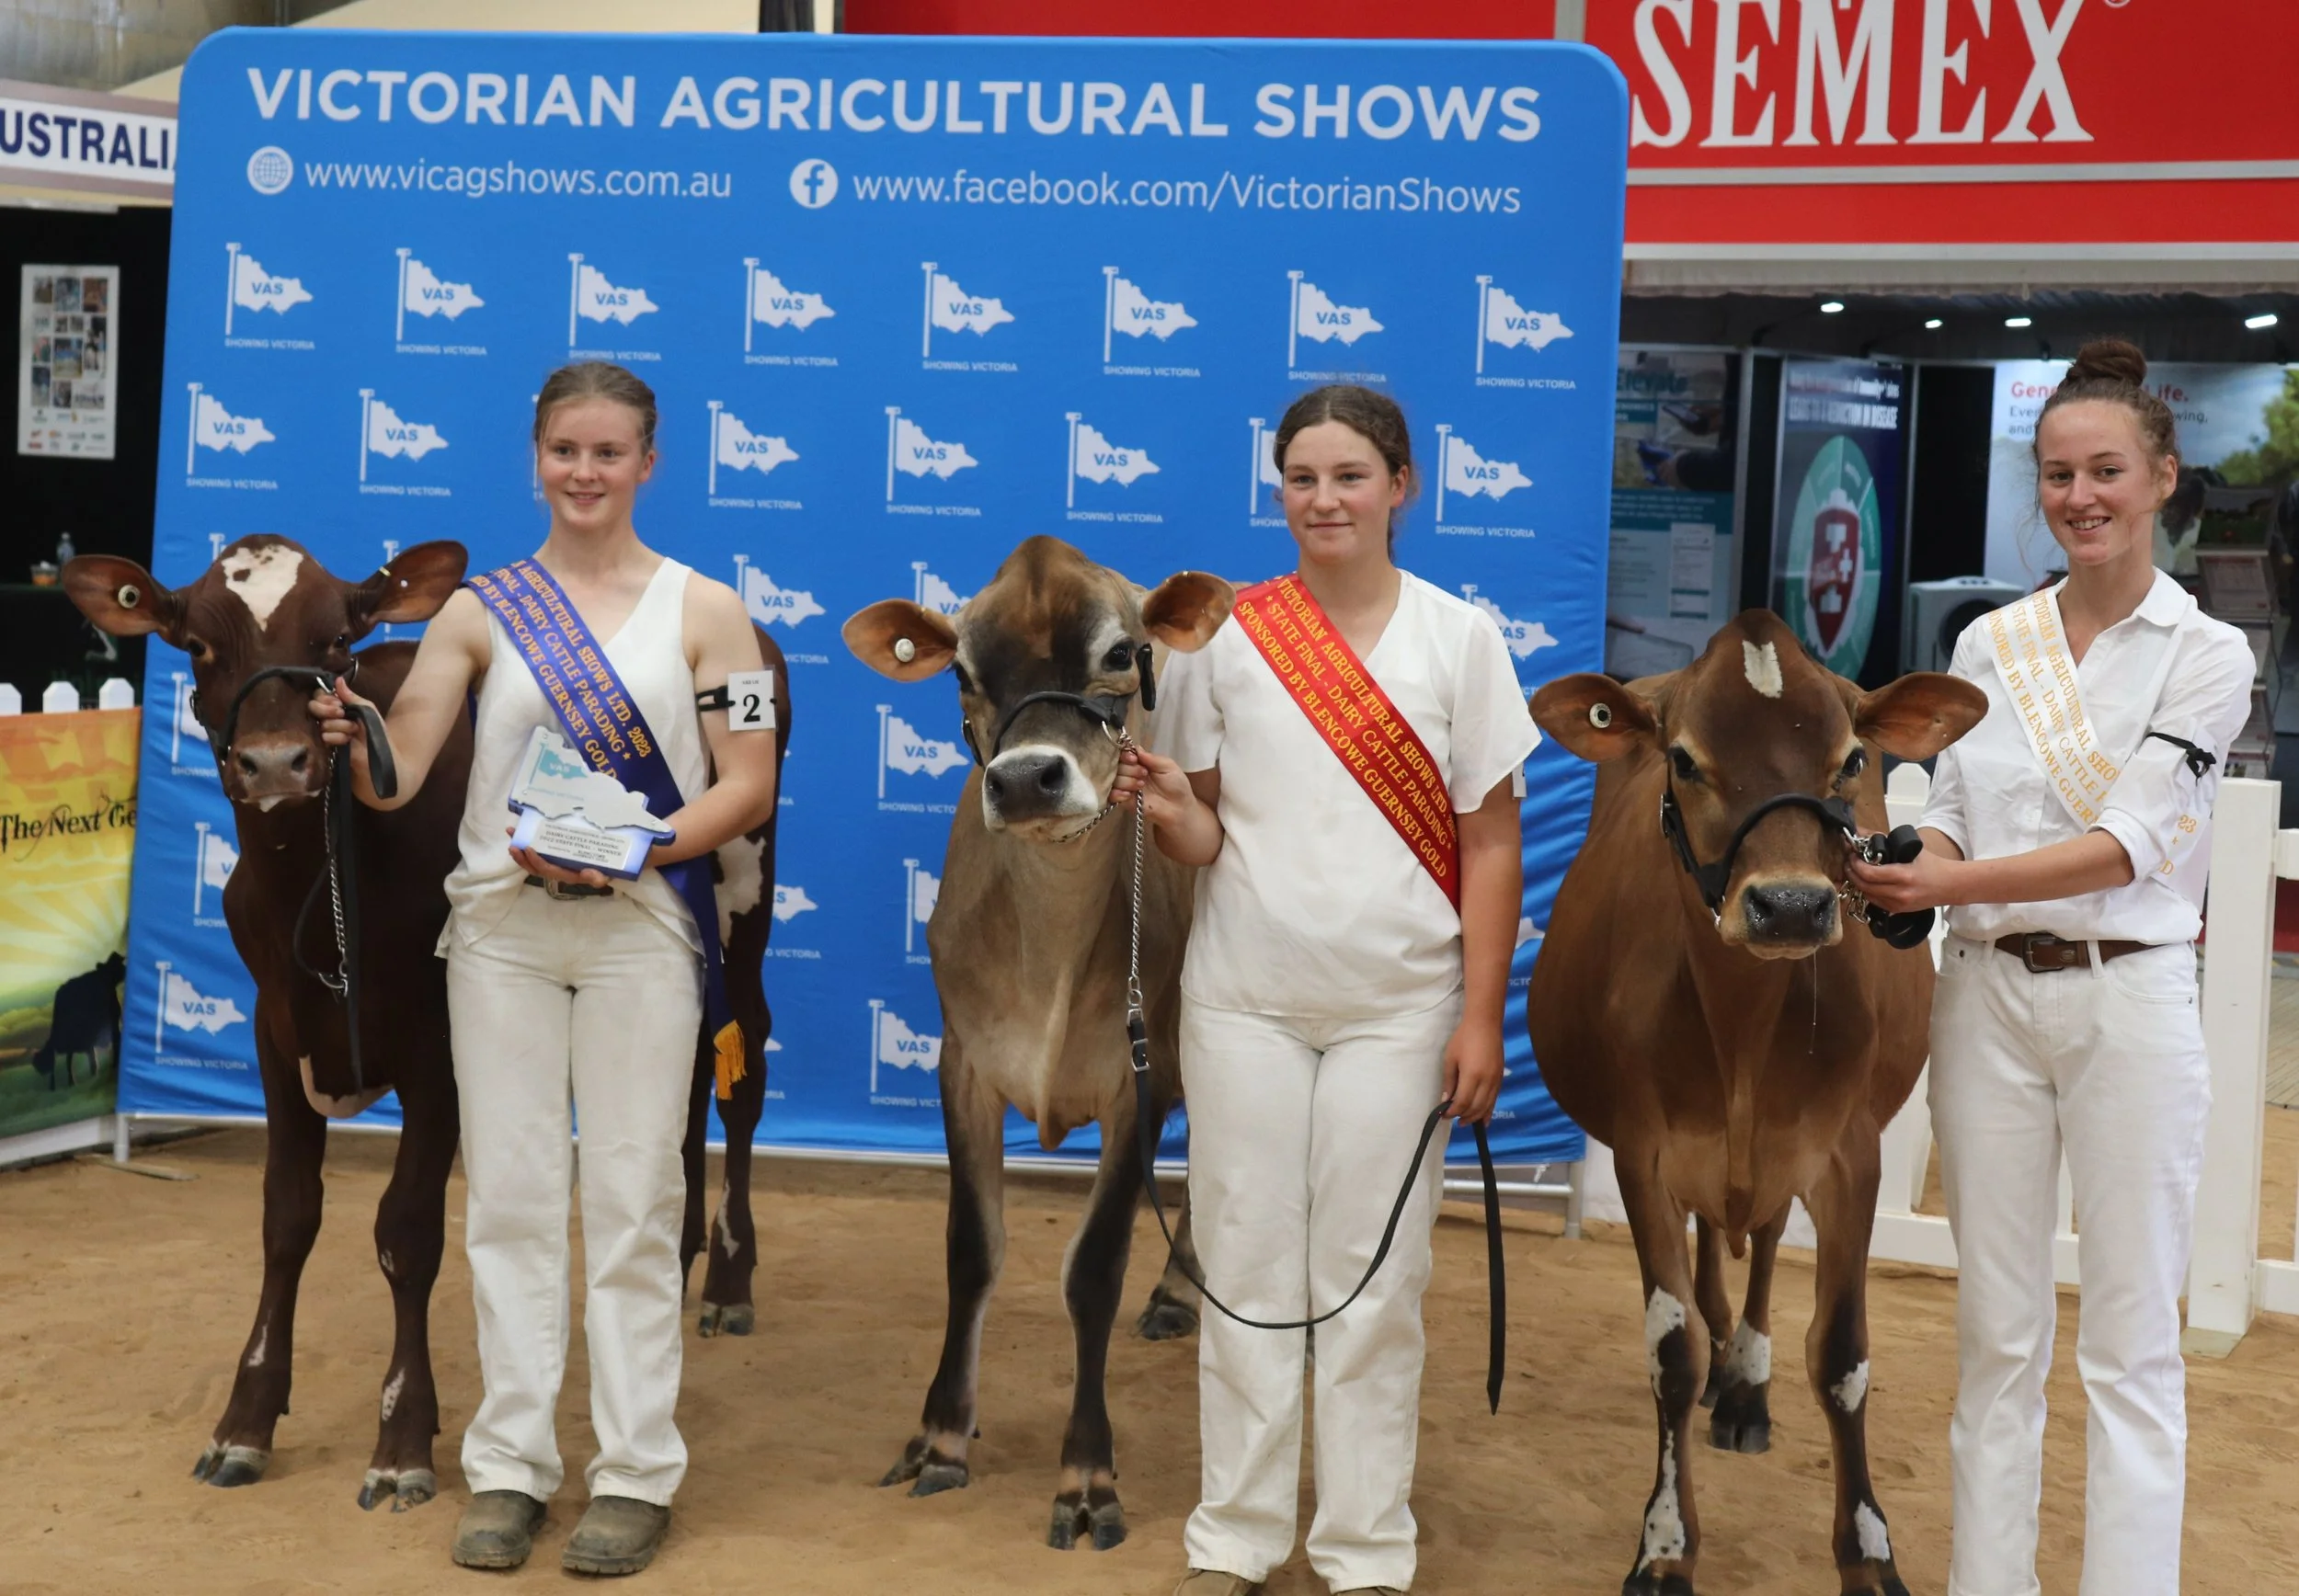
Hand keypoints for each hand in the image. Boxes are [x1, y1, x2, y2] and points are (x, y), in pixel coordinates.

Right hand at [309, 675, 371, 782]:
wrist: (377, 755)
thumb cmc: (375, 732)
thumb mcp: (367, 709)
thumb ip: (351, 696)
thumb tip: (338, 679)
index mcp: (338, 706)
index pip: (319, 696)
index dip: (326, 699)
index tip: (339, 704)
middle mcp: (328, 717)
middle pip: (313, 707)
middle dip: (328, 710)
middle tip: (341, 714)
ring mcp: (326, 731)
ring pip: (322, 723)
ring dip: (341, 726)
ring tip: (353, 732)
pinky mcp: (325, 745)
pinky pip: (324, 736)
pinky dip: (338, 738)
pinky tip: (347, 742)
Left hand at [505, 833, 612, 891]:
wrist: (605, 869)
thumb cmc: (602, 871)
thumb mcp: (603, 875)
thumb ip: (596, 877)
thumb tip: (588, 873)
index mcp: (565, 874)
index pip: (547, 870)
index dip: (536, 861)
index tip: (529, 848)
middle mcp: (556, 870)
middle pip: (535, 868)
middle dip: (522, 859)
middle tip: (513, 846)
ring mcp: (553, 863)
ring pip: (532, 861)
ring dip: (520, 851)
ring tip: (512, 836)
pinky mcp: (553, 856)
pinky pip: (537, 854)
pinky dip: (526, 845)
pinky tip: (520, 833)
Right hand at [1114, 744, 1195, 822]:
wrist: (1178, 808)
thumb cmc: (1176, 785)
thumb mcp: (1168, 766)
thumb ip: (1151, 757)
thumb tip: (1136, 748)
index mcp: (1140, 763)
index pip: (1124, 754)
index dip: (1126, 755)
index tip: (1134, 759)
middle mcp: (1130, 773)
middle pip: (1117, 765)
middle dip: (1129, 769)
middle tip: (1144, 775)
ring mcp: (1126, 787)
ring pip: (1114, 779)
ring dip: (1127, 781)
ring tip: (1141, 786)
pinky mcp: (1124, 802)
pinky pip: (1111, 795)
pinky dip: (1118, 793)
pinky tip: (1129, 795)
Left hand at [1441, 1018, 1504, 1126]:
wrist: (1485, 1024)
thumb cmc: (1464, 1038)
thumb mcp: (1450, 1058)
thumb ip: (1449, 1081)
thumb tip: (1446, 1100)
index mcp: (1472, 1076)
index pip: (1463, 1103)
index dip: (1452, 1112)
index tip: (1443, 1114)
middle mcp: (1487, 1081)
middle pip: (1475, 1108)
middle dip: (1463, 1116)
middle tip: (1452, 1118)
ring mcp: (1496, 1081)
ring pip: (1487, 1106)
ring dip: (1475, 1116)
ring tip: (1464, 1121)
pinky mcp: (1500, 1079)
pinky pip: (1495, 1100)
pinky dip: (1488, 1111)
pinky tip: (1483, 1120)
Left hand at [1845, 836, 1960, 914]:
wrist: (1951, 885)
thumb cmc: (1933, 865)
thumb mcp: (1911, 849)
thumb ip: (1884, 841)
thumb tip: (1861, 832)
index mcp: (1904, 876)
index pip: (1870, 874)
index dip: (1855, 865)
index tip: (1852, 855)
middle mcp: (1900, 893)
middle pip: (1865, 886)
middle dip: (1852, 873)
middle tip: (1848, 862)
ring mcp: (1899, 905)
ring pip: (1867, 895)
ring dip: (1857, 883)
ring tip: (1855, 871)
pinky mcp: (1898, 911)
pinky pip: (1875, 902)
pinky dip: (1868, 891)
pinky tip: (1866, 882)